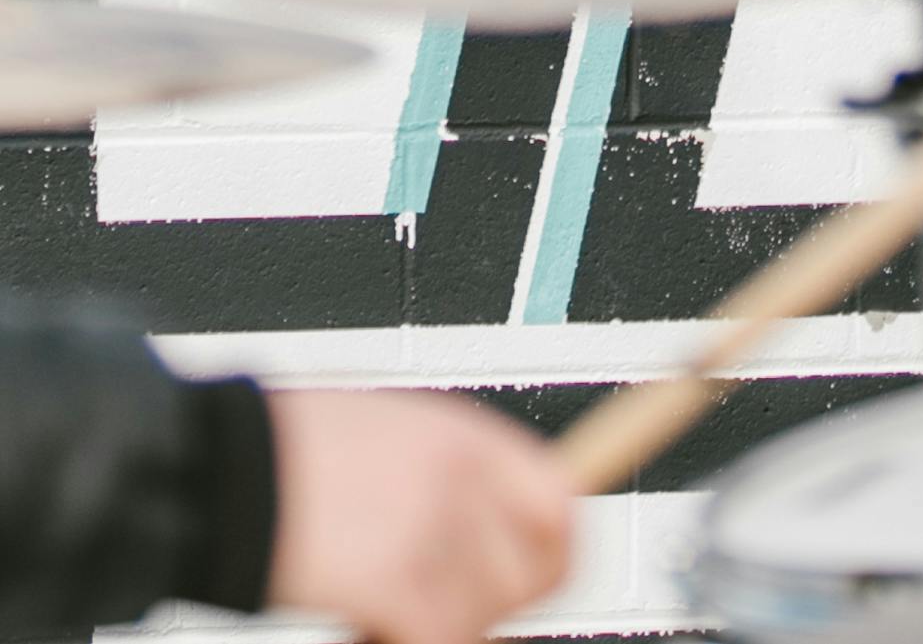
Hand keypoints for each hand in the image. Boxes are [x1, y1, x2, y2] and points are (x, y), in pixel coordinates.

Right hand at [265, 388, 573, 643]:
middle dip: (498, 607)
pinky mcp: (402, 578)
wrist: (224, 466)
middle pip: (540, 569)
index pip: (561, 505)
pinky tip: (362, 633)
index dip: (550, 557)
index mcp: (467, 436)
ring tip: (378, 616)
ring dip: (436, 628)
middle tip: (443, 614)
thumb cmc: (285, 454)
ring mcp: (439, 526)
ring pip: (482, 617)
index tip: (522, 587)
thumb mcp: (389, 437)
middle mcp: (466, 476)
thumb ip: (444, 481)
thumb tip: (479, 538)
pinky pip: (441, 640)